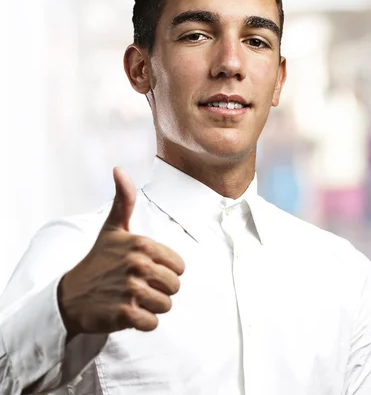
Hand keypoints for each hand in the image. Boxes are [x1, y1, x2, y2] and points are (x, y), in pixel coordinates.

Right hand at [58, 167, 184, 338]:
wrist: (70, 296)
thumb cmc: (98, 261)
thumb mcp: (113, 228)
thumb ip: (124, 200)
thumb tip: (119, 169)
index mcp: (142, 244)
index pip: (180, 266)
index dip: (166, 271)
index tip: (145, 270)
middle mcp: (138, 265)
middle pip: (175, 287)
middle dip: (160, 290)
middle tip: (138, 287)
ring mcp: (131, 289)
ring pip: (166, 305)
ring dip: (152, 307)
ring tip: (133, 299)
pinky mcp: (124, 313)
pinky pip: (153, 323)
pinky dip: (143, 322)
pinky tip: (128, 313)